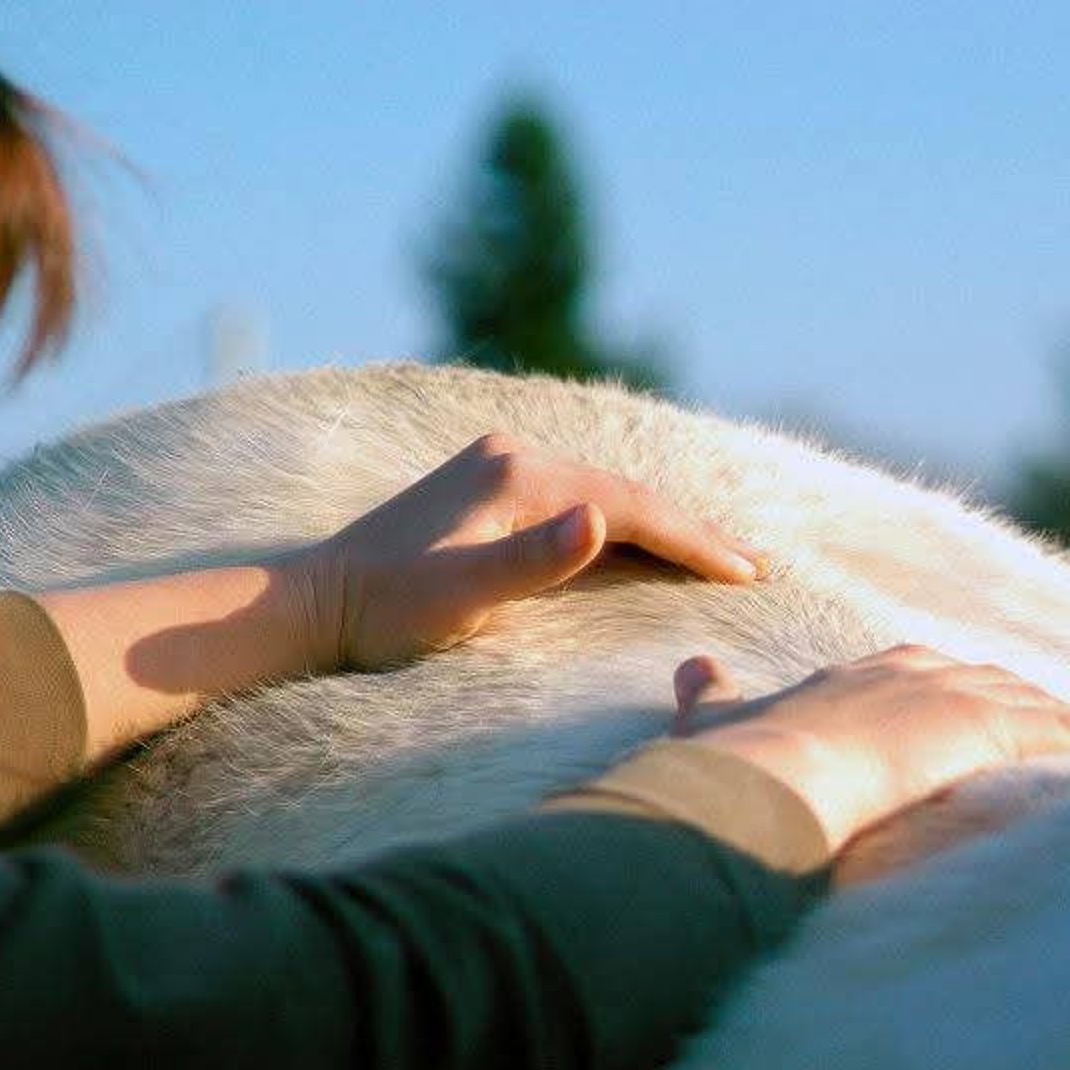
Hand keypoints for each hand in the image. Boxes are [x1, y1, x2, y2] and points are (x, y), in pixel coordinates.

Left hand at [309, 432, 766, 669]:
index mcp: (517, 477)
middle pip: (626, 491)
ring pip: (604, 493)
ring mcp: (497, 467)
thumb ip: (530, 561)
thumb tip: (602, 519)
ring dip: (661, 526)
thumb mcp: (457, 598)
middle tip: (758, 564)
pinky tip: (641, 542)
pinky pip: (576, 499)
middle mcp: (512, 457)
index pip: (631, 506)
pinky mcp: (485, 487)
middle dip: (693, 530)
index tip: (747, 573)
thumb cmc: (383, 613)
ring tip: (718, 556)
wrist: (311, 602)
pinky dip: (621, 523)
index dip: (694, 542)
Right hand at [669, 645, 1069, 854]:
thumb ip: (711, 696)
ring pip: (1029, 705)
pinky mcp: (981, 726)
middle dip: (1022, 702)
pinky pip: (1054, 734)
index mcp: (856, 673)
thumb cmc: (733, 765)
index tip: (975, 709)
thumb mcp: (714, 722)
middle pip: (988, 680)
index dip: (954, 693)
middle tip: (1059, 726)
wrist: (762, 781)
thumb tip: (694, 667)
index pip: (924, 674)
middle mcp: (909, 670)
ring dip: (1069, 727)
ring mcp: (948, 693)